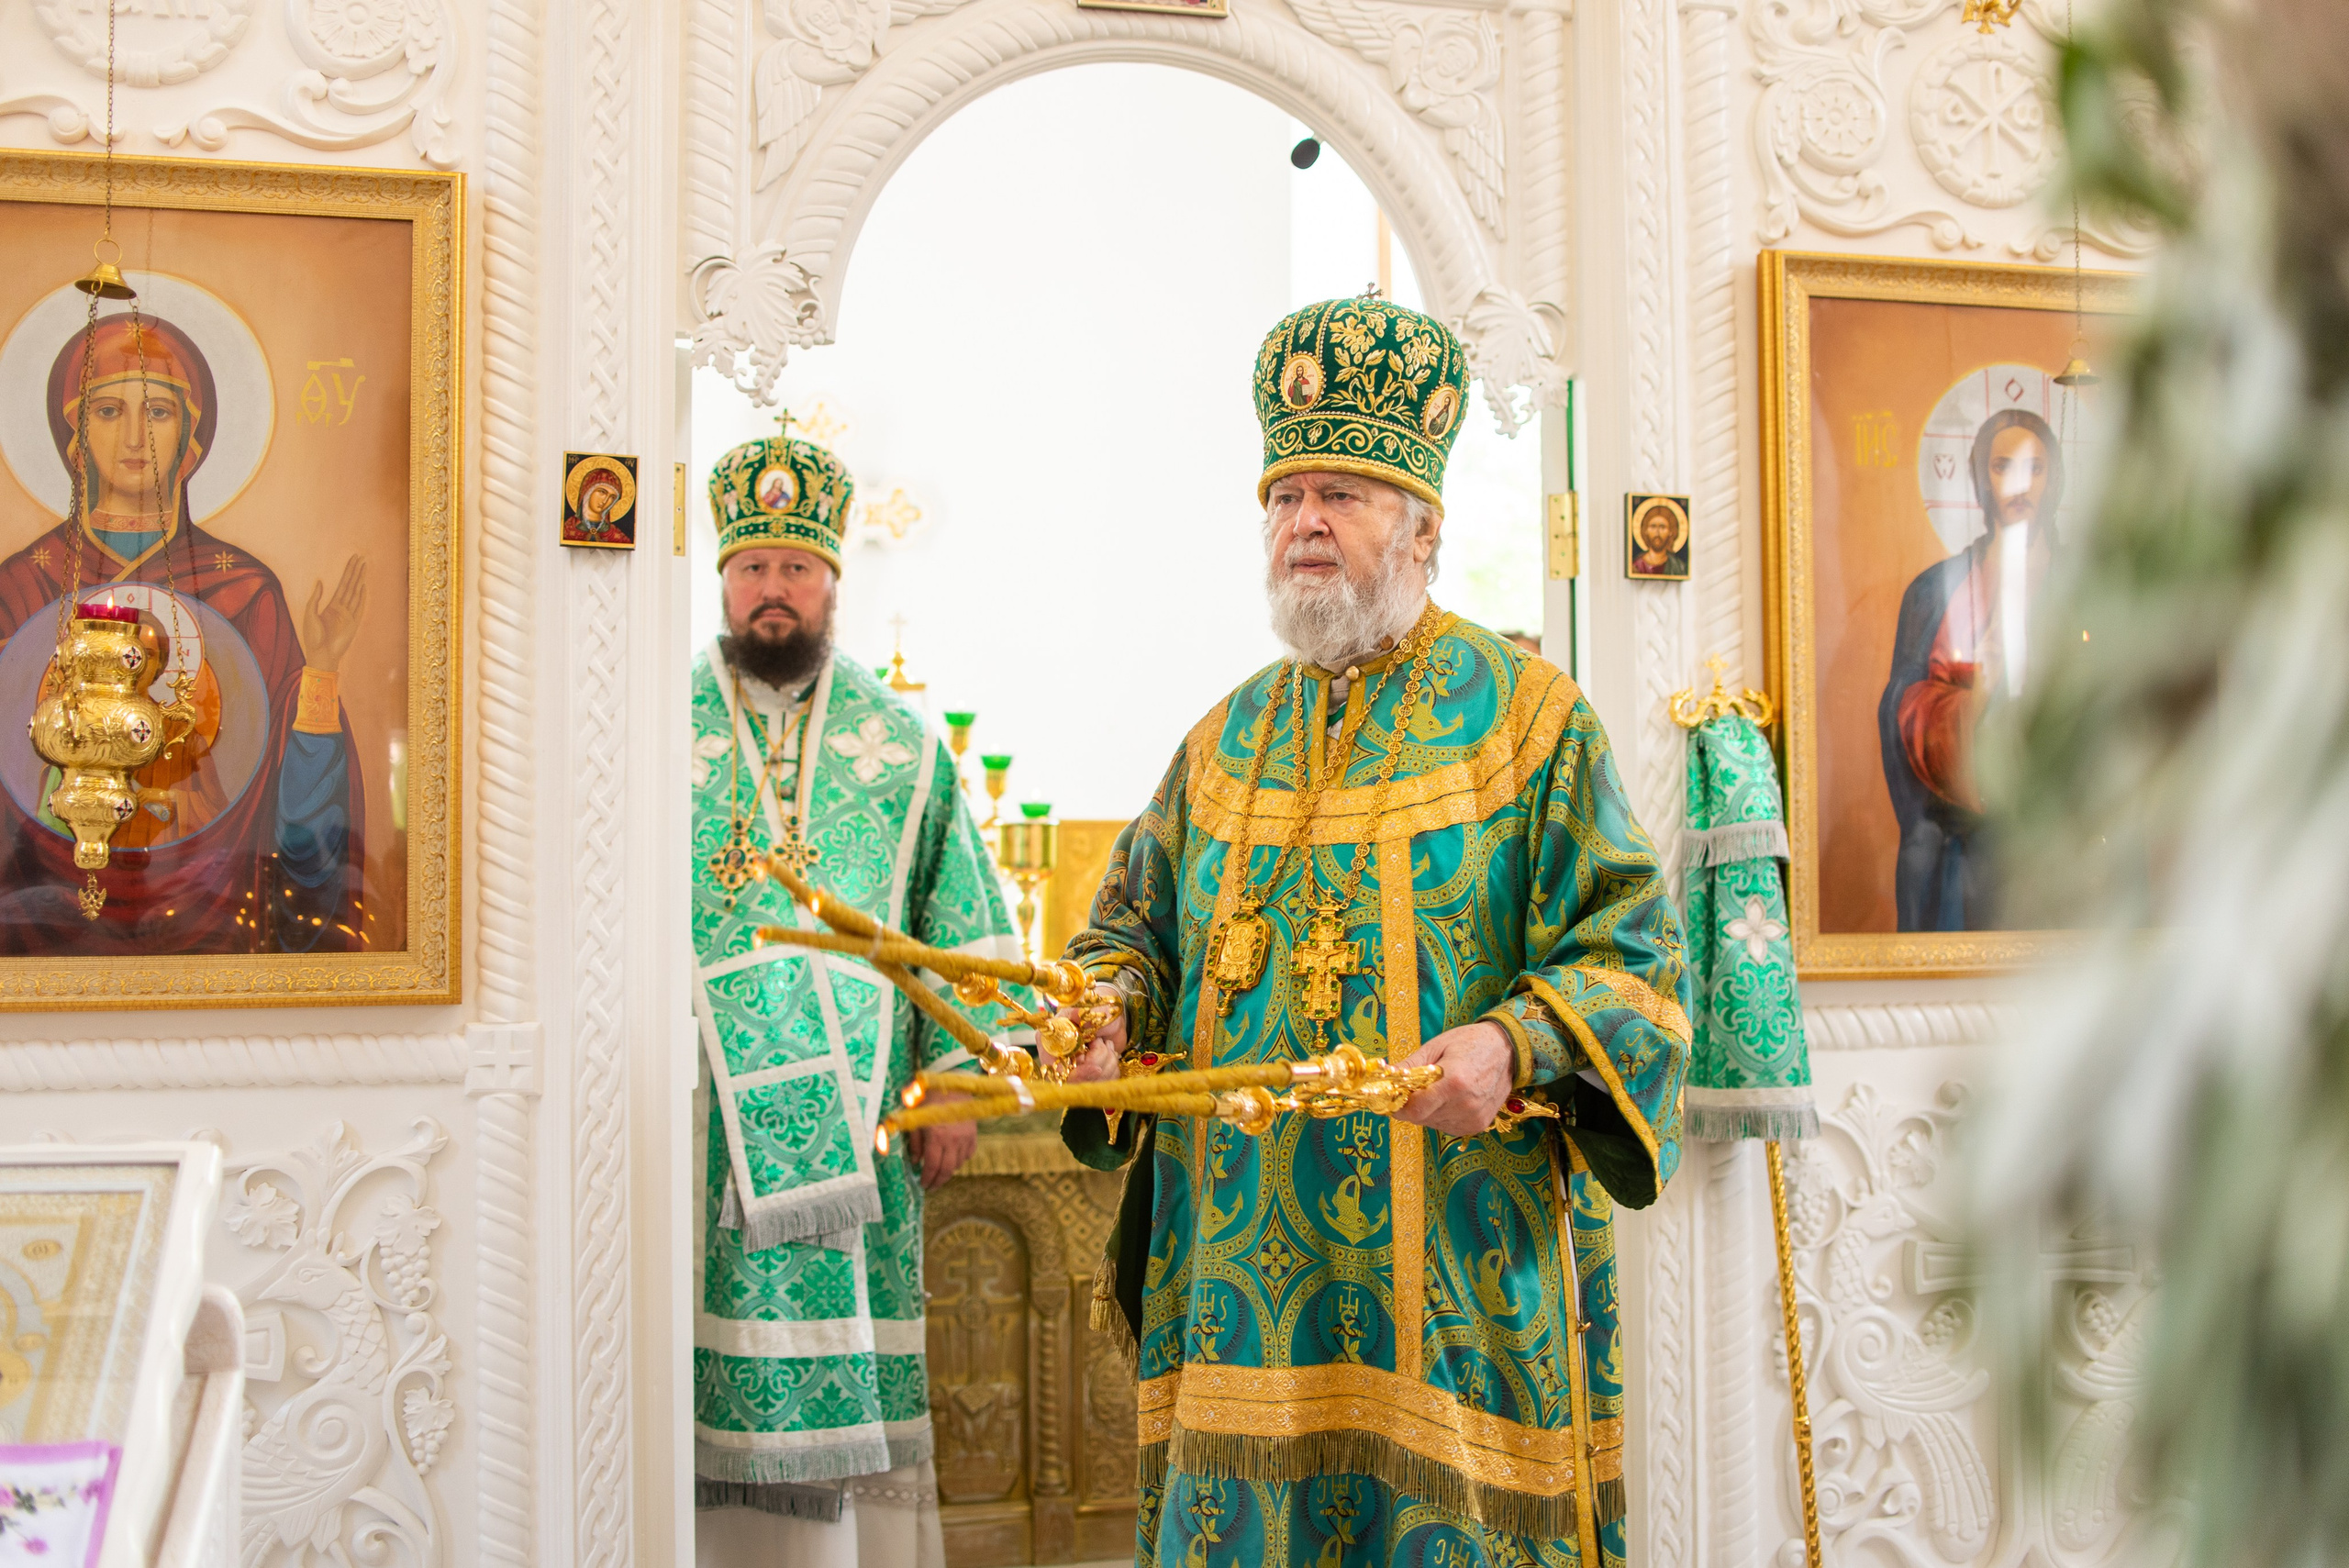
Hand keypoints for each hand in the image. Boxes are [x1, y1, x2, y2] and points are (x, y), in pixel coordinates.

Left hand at [301, 554, 368, 672]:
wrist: (321, 654)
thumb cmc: (312, 636)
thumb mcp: (309, 614)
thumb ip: (315, 598)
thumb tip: (320, 582)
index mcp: (331, 605)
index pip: (342, 584)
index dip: (347, 572)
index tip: (352, 560)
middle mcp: (342, 608)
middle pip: (351, 585)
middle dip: (356, 571)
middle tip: (360, 558)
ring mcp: (349, 615)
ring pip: (356, 593)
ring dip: (360, 580)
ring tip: (364, 567)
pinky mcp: (354, 623)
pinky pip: (360, 607)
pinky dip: (362, 597)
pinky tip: (364, 587)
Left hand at [903, 1082, 975, 1189]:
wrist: (953, 1085)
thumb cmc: (930, 1100)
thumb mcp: (916, 1120)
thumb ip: (915, 1143)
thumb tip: (915, 1161)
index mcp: (936, 1136)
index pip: (931, 1165)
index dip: (927, 1178)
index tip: (923, 1185)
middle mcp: (952, 1140)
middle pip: (946, 1170)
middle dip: (938, 1181)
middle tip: (932, 1186)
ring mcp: (965, 1138)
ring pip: (958, 1164)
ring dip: (948, 1171)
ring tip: (940, 1173)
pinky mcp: (973, 1135)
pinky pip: (968, 1154)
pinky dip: (960, 1160)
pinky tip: (952, 1159)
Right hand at [1058, 991, 1126, 1083]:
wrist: (1113, 1015)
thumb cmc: (1097, 1008)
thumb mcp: (1088, 1008)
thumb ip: (1079, 1014)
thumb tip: (1075, 1017)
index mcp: (1050, 1041)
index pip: (1057, 1070)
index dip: (1078, 1074)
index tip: (1097, 1069)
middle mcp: (1059, 1058)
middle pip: (1077, 1080)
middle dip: (1098, 1065)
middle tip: (1105, 1044)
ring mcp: (1074, 1068)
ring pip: (1092, 1083)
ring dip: (1108, 1064)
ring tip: (1108, 1044)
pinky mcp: (1089, 1074)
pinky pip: (1102, 1083)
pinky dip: (1113, 1070)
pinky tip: (1112, 1054)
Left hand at [1394, 1021, 1515, 1135]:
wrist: (1508, 1050)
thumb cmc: (1470, 1042)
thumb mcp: (1436, 1046)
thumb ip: (1410, 1066)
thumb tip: (1384, 1077)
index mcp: (1454, 1083)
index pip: (1414, 1110)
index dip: (1398, 1105)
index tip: (1392, 1094)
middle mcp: (1465, 1105)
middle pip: (1420, 1118)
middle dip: (1411, 1105)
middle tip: (1414, 1086)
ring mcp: (1473, 1118)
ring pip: (1432, 1123)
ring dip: (1426, 1110)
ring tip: (1437, 1088)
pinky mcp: (1478, 1125)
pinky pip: (1446, 1126)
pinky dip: (1440, 1114)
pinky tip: (1449, 1097)